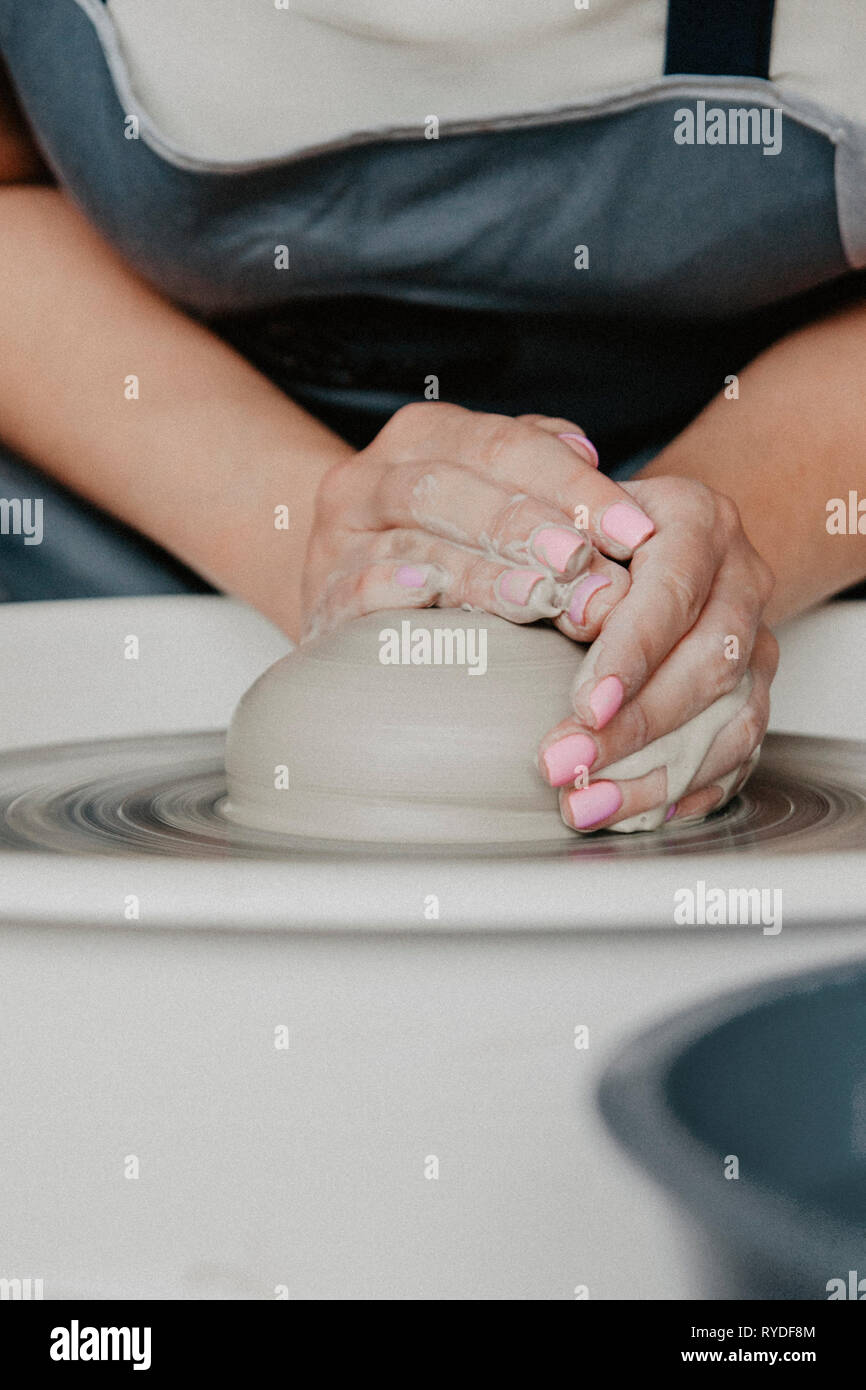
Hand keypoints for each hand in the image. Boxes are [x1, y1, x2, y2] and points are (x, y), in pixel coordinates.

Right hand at [301, 402, 656, 639]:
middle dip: (527, 526)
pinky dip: (393, 588)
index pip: (504, 445)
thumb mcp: (483, 489)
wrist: (343, 593)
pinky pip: (355, 584)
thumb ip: (534, 464)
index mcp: (423, 436)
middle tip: (583, 564)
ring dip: (482, 571)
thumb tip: (587, 450)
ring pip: (413, 538)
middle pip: (455, 486)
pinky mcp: (321, 597)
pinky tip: (433, 596)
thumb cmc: (439, 543)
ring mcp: (339, 536)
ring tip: (540, 600)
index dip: (573, 485)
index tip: (633, 531)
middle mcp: (373, 475)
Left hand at [537, 475, 777, 829]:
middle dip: (636, 728)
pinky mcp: (755, 684)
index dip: (632, 656)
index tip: (587, 706)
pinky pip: (740, 749)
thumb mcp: (572, 519)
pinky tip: (638, 810)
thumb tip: (560, 611)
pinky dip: (690, 788)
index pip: (672, 594)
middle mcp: (740, 578)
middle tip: (568, 766)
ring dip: (659, 772)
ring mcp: (756, 636)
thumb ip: (564, 560)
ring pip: (732, 717)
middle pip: (708, 664)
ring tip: (591, 803)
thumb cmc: (602, 528)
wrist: (663, 530)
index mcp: (698, 522)